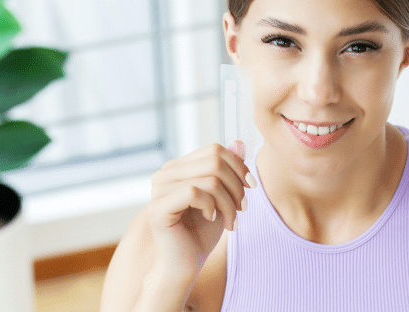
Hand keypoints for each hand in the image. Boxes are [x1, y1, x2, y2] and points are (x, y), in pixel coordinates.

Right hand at [145, 140, 254, 277]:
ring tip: (231, 220)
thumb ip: (229, 169)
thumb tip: (240, 142)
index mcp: (179, 167)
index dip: (238, 166)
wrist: (186, 265)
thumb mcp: (223, 197)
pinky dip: (212, 207)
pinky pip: (194, 192)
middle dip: (236, 186)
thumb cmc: (203, 232)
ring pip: (209, 178)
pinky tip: (212, 219)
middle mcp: (165, 173)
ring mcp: (159, 189)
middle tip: (242, 209)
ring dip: (228, 202)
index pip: (214, 149)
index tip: (250, 187)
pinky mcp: (158, 207)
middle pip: (215, 161)